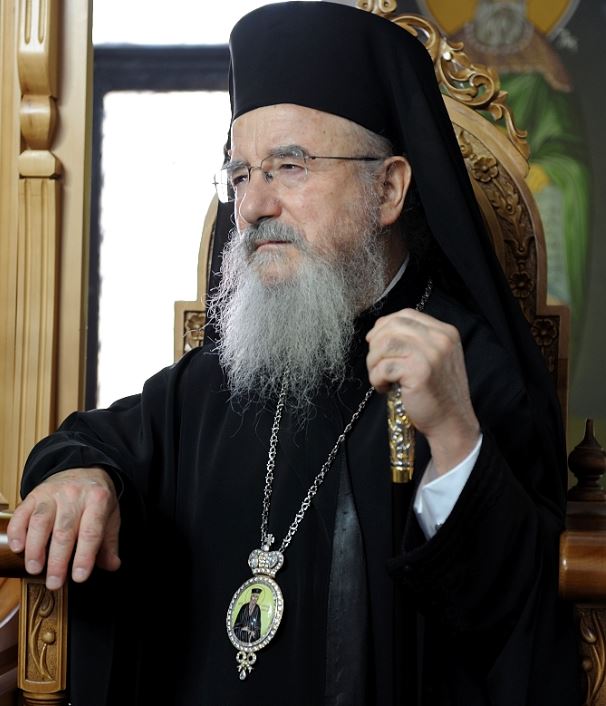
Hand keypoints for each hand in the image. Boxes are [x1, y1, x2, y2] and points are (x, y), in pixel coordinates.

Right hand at [7, 467, 120, 589]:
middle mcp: (75, 495)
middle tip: (54, 582)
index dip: (85, 556)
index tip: (79, 577)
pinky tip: (18, 548)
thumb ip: (110, 543)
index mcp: (98, 500)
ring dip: (36, 548)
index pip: (91, 532)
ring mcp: (53, 493)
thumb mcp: (110, 516)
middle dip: (58, 560)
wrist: (83, 469)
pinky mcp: (35, 494)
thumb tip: (112, 565)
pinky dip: (18, 531)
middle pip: (65, 531)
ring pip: (41, 521)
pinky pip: (23, 512)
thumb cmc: (96, 499)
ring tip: (34, 569)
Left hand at [366, 308, 479, 473]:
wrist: (451, 422)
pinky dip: (377, 379)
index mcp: (445, 332)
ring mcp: (431, 354)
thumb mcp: (434, 358)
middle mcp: (440, 339)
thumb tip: (379, 330)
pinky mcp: (419, 372)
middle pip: (392, 327)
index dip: (384, 325)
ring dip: (374, 362)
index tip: (375, 341)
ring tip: (380, 377)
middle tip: (376, 364)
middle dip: (375, 345)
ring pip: (384, 345)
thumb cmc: (437, 392)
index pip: (406, 315)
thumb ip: (414, 340)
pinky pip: (383, 367)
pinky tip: (384, 388)